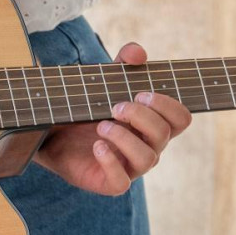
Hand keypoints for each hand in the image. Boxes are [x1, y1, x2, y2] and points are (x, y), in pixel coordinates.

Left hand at [35, 43, 190, 195]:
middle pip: (164, 134)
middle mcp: (147, 146)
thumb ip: (122, 63)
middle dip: (141, 115)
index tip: (141, 92)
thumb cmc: (88, 107)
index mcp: (152, 123)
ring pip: (147, 158)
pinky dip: (110, 161)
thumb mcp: (105, 81)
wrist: (55, 132)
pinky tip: (97, 145)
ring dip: (124, 137)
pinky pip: (122, 182)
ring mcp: (130, 166)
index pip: (180, 118)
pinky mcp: (111, 182)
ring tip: (101, 125)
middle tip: (116, 106)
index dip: (167, 105)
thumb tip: (138, 52)